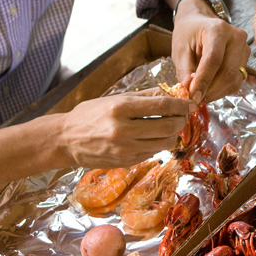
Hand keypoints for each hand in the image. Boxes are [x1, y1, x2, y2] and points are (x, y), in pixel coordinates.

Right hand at [57, 90, 194, 167]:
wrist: (66, 140)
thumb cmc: (90, 115)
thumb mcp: (114, 99)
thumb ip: (145, 96)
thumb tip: (172, 94)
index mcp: (120, 108)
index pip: (162, 106)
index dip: (181, 105)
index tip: (189, 104)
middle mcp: (123, 130)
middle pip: (169, 126)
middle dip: (181, 120)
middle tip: (182, 116)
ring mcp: (125, 149)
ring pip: (165, 143)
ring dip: (172, 134)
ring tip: (167, 127)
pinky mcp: (126, 162)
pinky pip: (153, 153)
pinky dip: (157, 144)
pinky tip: (150, 137)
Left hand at [172, 2, 250, 103]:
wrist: (200, 23)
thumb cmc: (188, 34)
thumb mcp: (180, 49)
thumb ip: (185, 71)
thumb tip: (190, 92)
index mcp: (218, 29)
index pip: (214, 60)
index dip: (204, 81)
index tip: (193, 96)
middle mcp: (236, 38)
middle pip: (228, 73)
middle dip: (211, 91)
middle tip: (196, 99)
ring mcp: (244, 49)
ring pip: (234, 80)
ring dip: (216, 92)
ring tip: (201, 94)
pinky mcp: (245, 59)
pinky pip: (236, 81)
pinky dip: (222, 90)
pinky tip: (210, 89)